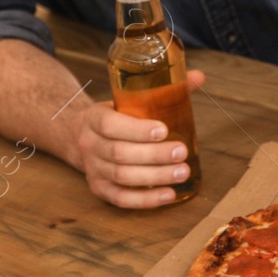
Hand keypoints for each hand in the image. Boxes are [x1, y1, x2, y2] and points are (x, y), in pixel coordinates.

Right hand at [76, 69, 204, 207]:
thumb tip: (199, 76)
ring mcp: (92, 168)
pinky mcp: (98, 188)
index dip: (137, 129)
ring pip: (121, 176)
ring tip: (182, 173)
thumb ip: (164, 89)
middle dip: (153, 155)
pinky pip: (119, 198)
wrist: (78, 134)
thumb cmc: (116, 115)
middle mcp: (90, 145)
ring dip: (154, 177)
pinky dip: (144, 200)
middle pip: (119, 153)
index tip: (163, 130)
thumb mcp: (128, 99)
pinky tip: (169, 195)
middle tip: (181, 153)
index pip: (111, 124)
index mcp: (95, 118)